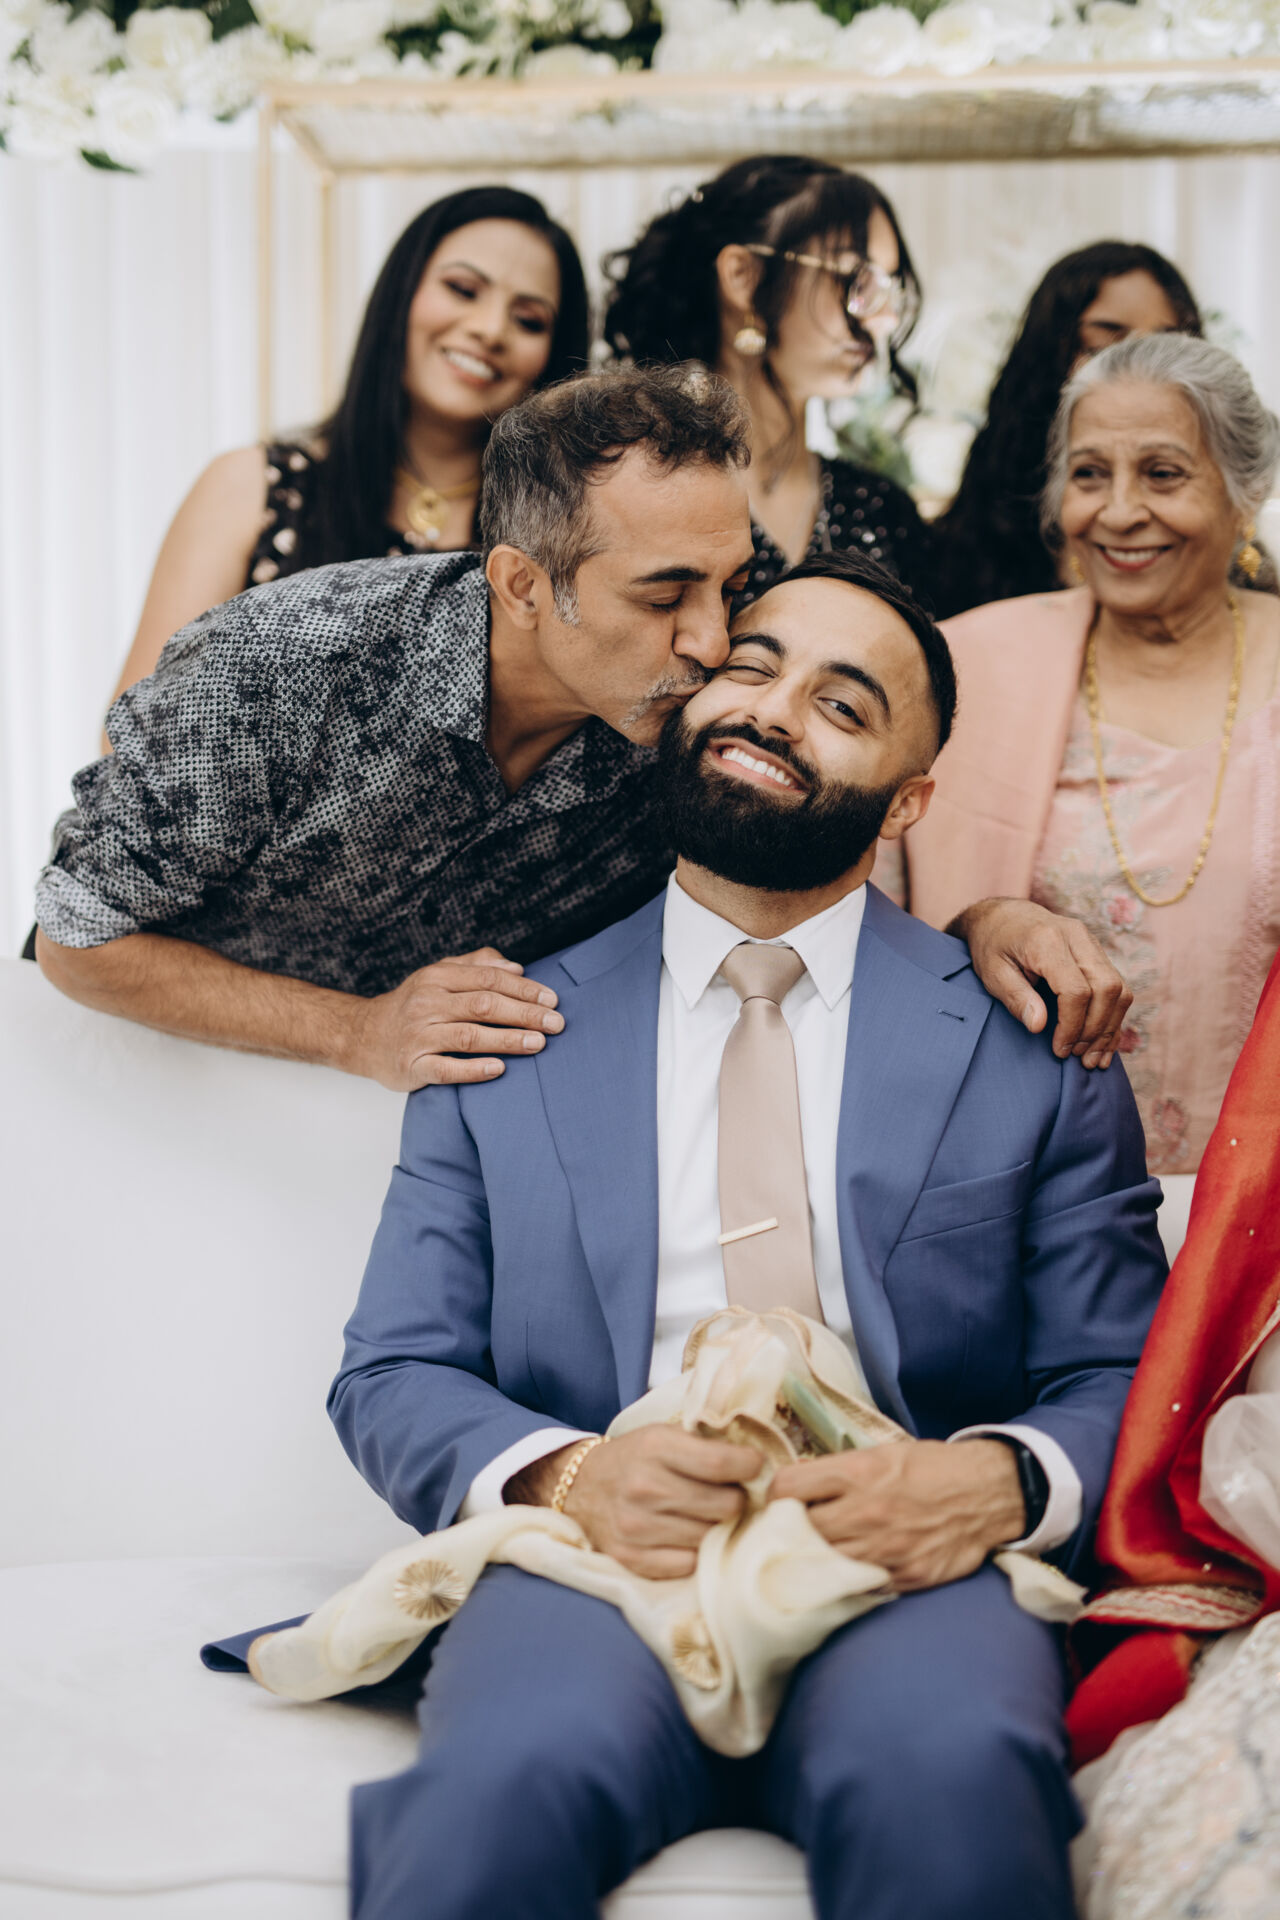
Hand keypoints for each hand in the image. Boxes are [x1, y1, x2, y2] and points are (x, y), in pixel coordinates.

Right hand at [348, 948, 563, 1090]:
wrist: (363, 1036)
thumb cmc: (413, 1004)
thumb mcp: (439, 974)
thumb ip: (477, 965)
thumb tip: (517, 967)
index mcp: (437, 978)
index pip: (488, 979)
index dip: (524, 989)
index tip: (552, 1000)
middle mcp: (427, 1004)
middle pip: (483, 1006)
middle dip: (524, 1014)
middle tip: (556, 1024)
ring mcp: (418, 1036)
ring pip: (468, 1036)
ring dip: (507, 1040)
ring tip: (538, 1044)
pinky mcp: (411, 1067)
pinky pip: (445, 1069)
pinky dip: (473, 1070)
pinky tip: (499, 1069)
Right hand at [512, 1429, 761, 1580]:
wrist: (580, 1487)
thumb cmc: (635, 1458)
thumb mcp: (664, 1435)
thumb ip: (706, 1444)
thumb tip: (761, 1461)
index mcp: (656, 1447)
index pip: (721, 1462)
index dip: (749, 1466)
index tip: (755, 1467)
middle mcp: (645, 1486)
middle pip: (724, 1505)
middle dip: (736, 1500)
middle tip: (731, 1495)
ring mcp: (636, 1526)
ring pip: (710, 1537)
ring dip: (716, 1528)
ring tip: (708, 1516)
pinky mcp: (631, 1559)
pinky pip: (688, 1565)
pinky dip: (694, 1553)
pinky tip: (688, 1537)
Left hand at [768, 1439, 1023, 1591]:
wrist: (986, 1493)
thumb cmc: (930, 1468)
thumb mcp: (881, 1454)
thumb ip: (839, 1472)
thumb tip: (797, 1490)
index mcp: (857, 1474)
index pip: (788, 1488)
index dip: (775, 1496)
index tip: (779, 1502)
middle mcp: (866, 1512)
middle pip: (797, 1532)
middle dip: (786, 1533)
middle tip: (787, 1534)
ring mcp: (885, 1550)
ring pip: (823, 1565)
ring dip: (812, 1561)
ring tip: (811, 1556)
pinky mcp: (905, 1577)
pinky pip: (858, 1586)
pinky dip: (846, 1581)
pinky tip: (844, 1573)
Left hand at [949, 897, 1131, 1068]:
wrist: (1002, 917)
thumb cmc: (993, 946)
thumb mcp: (992, 973)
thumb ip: (1016, 998)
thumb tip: (1039, 1026)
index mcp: (1047, 940)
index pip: (1076, 990)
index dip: (1072, 1026)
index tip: (1060, 1049)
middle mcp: (1076, 937)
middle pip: (1107, 988)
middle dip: (1096, 1030)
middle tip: (1078, 1057)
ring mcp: (1091, 942)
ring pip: (1119, 988)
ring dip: (1109, 1028)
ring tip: (1092, 1057)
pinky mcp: (1097, 952)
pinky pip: (1118, 986)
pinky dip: (1113, 1017)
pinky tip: (1103, 1043)